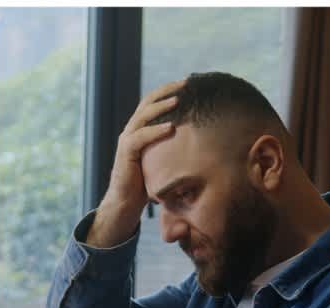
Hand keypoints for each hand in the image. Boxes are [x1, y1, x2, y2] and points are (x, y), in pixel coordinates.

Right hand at [87, 79, 183, 248]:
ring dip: (161, 106)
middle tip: (187, 83)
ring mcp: (127, 140)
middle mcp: (132, 130)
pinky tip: (170, 127)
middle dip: (167, 91)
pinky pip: (140, 137)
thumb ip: (174, 147)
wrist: (127, 203)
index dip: (170, 91)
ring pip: (143, 116)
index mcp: (141, 129)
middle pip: (148, 102)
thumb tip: (204, 141)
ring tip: (179, 99)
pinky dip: (155, 131)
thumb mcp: (164, 160)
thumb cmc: (148, 183)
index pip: (154, 103)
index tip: (190, 83)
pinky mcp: (126, 153)